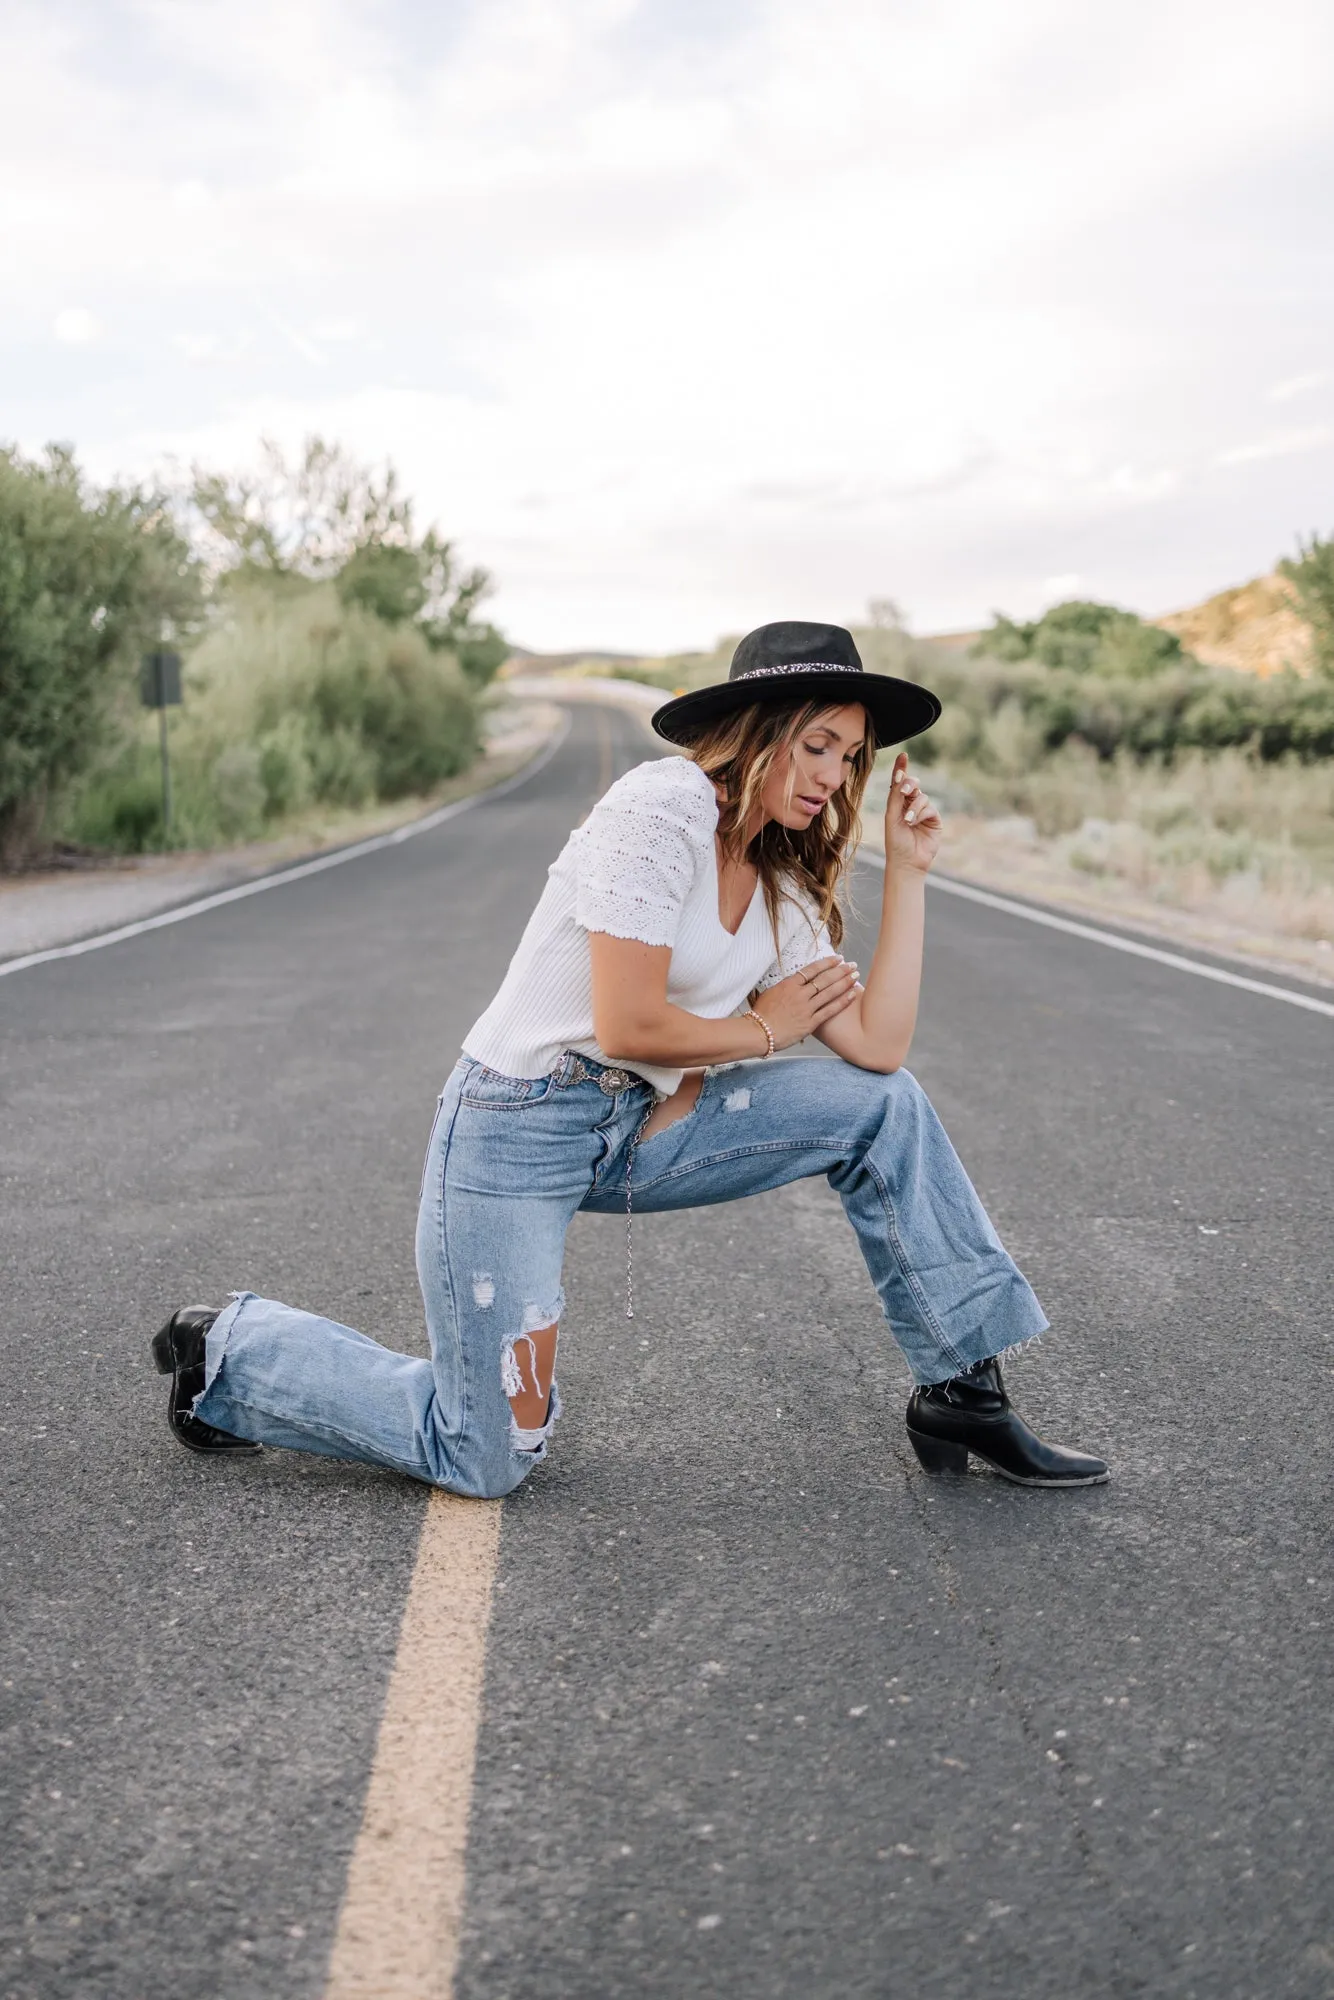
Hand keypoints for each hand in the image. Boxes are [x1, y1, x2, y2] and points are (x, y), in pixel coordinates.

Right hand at [750, 956, 859, 1051]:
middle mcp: (800, 994)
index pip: (812, 969)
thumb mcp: (770, 993)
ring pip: (829, 992)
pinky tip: (852, 994)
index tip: (838, 958)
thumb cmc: (761, 1014)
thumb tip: (793, 982)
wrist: (758, 1033)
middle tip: (852, 964)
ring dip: (845, 982)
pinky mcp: (810, 1023)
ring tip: (856, 975)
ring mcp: (806, 1008)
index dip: (827, 962)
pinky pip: (829, 1010)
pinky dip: (842, 1001)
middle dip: (841, 970)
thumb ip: (785, 987)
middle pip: (824, 978)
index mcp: (789, 984)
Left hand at [885, 752, 941, 873]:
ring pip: (922, 796)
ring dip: (914, 806)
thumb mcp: (891, 816)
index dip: (901, 768)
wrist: (907, 862)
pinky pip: (930, 808)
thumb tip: (900, 776)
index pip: (899, 783)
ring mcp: (923, 812)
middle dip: (910, 784)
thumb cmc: (895, 841)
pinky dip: (921, 813)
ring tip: (908, 820)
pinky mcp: (934, 820)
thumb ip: (895, 796)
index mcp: (897, 804)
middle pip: (913, 785)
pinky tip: (914, 822)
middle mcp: (910, 805)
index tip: (903, 755)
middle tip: (905, 789)